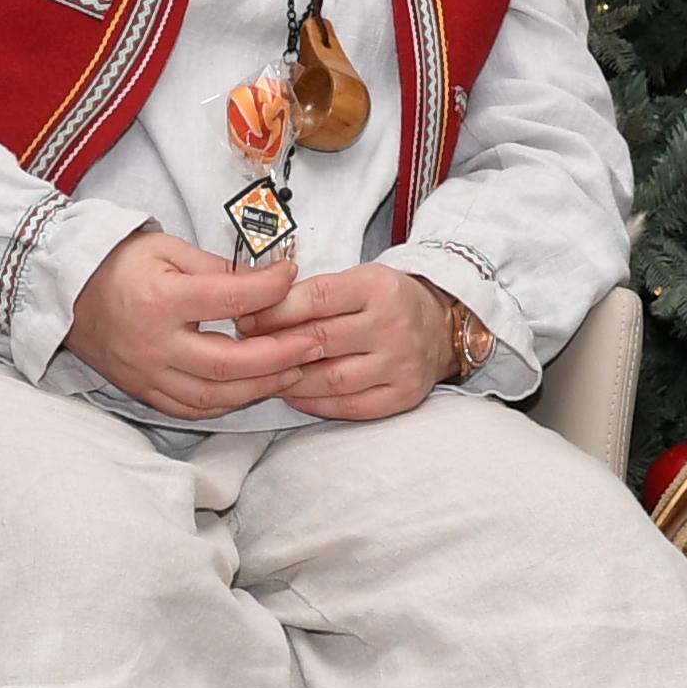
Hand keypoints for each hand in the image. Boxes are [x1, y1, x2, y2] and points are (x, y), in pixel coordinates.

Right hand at [64, 229, 323, 420]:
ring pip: (214, 395)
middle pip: (227, 363)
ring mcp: (147, 374)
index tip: (292, 278)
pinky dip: (228, 403)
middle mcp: (153, 344)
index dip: (268, 290)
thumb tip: (265, 281)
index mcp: (159, 300)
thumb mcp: (166, 248)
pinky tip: (255, 388)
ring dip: (260, 387)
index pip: (229, 300)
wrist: (65, 293)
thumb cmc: (120, 264)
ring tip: (296, 370)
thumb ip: (216, 267)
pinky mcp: (144, 391)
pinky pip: (193, 409)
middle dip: (279, 356)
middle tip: (314, 344)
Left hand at [239, 262, 465, 421]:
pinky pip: (347, 407)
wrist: (440, 326)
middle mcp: (393, 325)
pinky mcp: (402, 395)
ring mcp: (400, 363)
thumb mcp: (356, 280)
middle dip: (274, 347)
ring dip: (289, 380)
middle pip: (318, 341)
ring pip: (328, 379)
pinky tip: (295, 393)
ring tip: (267, 375)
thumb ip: (311, 294)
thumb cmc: (388, 301)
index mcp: (378, 287)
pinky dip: (313, 403)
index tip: (246, 321)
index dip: (273, 312)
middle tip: (247, 352)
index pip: (315, 298)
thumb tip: (254, 315)